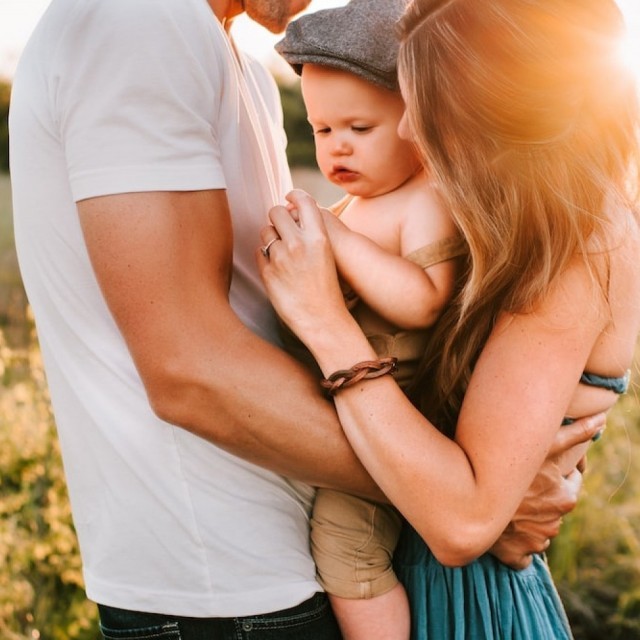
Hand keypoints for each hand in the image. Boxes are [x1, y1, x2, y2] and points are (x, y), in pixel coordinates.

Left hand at [257, 190, 349, 344]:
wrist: (324, 320)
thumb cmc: (328, 288)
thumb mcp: (326, 255)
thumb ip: (311, 233)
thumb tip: (290, 211)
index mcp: (318, 238)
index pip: (304, 200)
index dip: (295, 195)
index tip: (289, 197)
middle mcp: (298, 244)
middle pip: (276, 211)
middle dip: (277, 217)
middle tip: (282, 227)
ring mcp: (281, 259)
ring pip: (265, 232)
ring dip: (270, 237)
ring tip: (282, 252)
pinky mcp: (268, 273)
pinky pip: (259, 253)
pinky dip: (265, 257)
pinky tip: (277, 269)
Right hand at [489, 412, 605, 568]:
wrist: (472, 498)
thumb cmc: (510, 467)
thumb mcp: (545, 445)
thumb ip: (576, 433)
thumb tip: (602, 420)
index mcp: (564, 498)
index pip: (570, 484)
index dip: (555, 473)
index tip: (538, 467)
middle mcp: (554, 523)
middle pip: (552, 506)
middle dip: (541, 496)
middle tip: (519, 482)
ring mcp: (535, 541)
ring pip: (538, 527)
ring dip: (528, 518)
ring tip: (508, 501)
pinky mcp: (516, 554)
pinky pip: (522, 551)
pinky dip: (516, 541)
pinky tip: (504, 526)